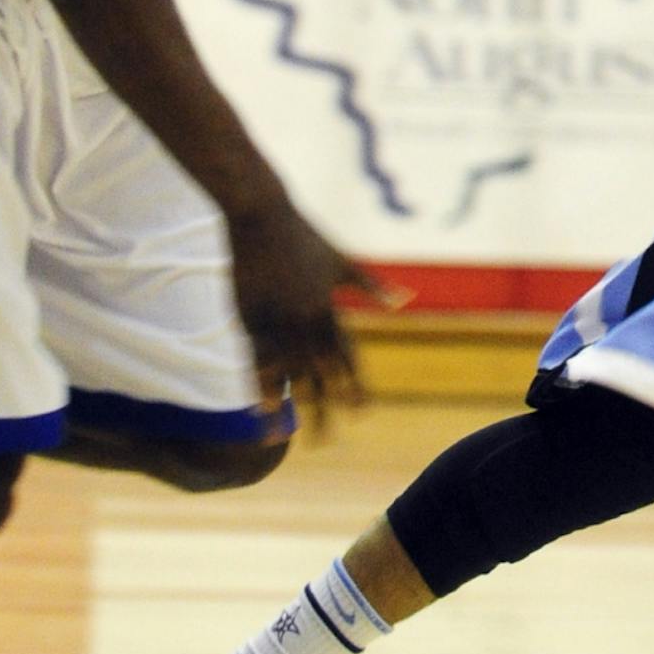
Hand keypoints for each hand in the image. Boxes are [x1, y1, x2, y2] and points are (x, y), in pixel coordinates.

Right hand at [226, 204, 394, 439]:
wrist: (260, 214)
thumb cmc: (304, 236)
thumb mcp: (343, 261)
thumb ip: (372, 286)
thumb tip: (406, 300)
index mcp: (329, 305)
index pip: (347, 354)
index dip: (355, 384)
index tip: (363, 411)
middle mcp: (304, 317)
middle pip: (319, 371)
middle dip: (326, 405)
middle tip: (331, 439)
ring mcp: (274, 318)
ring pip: (286, 371)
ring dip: (290, 405)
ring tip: (291, 437)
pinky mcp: (247, 316)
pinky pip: (255, 358)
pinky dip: (259, 384)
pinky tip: (262, 409)